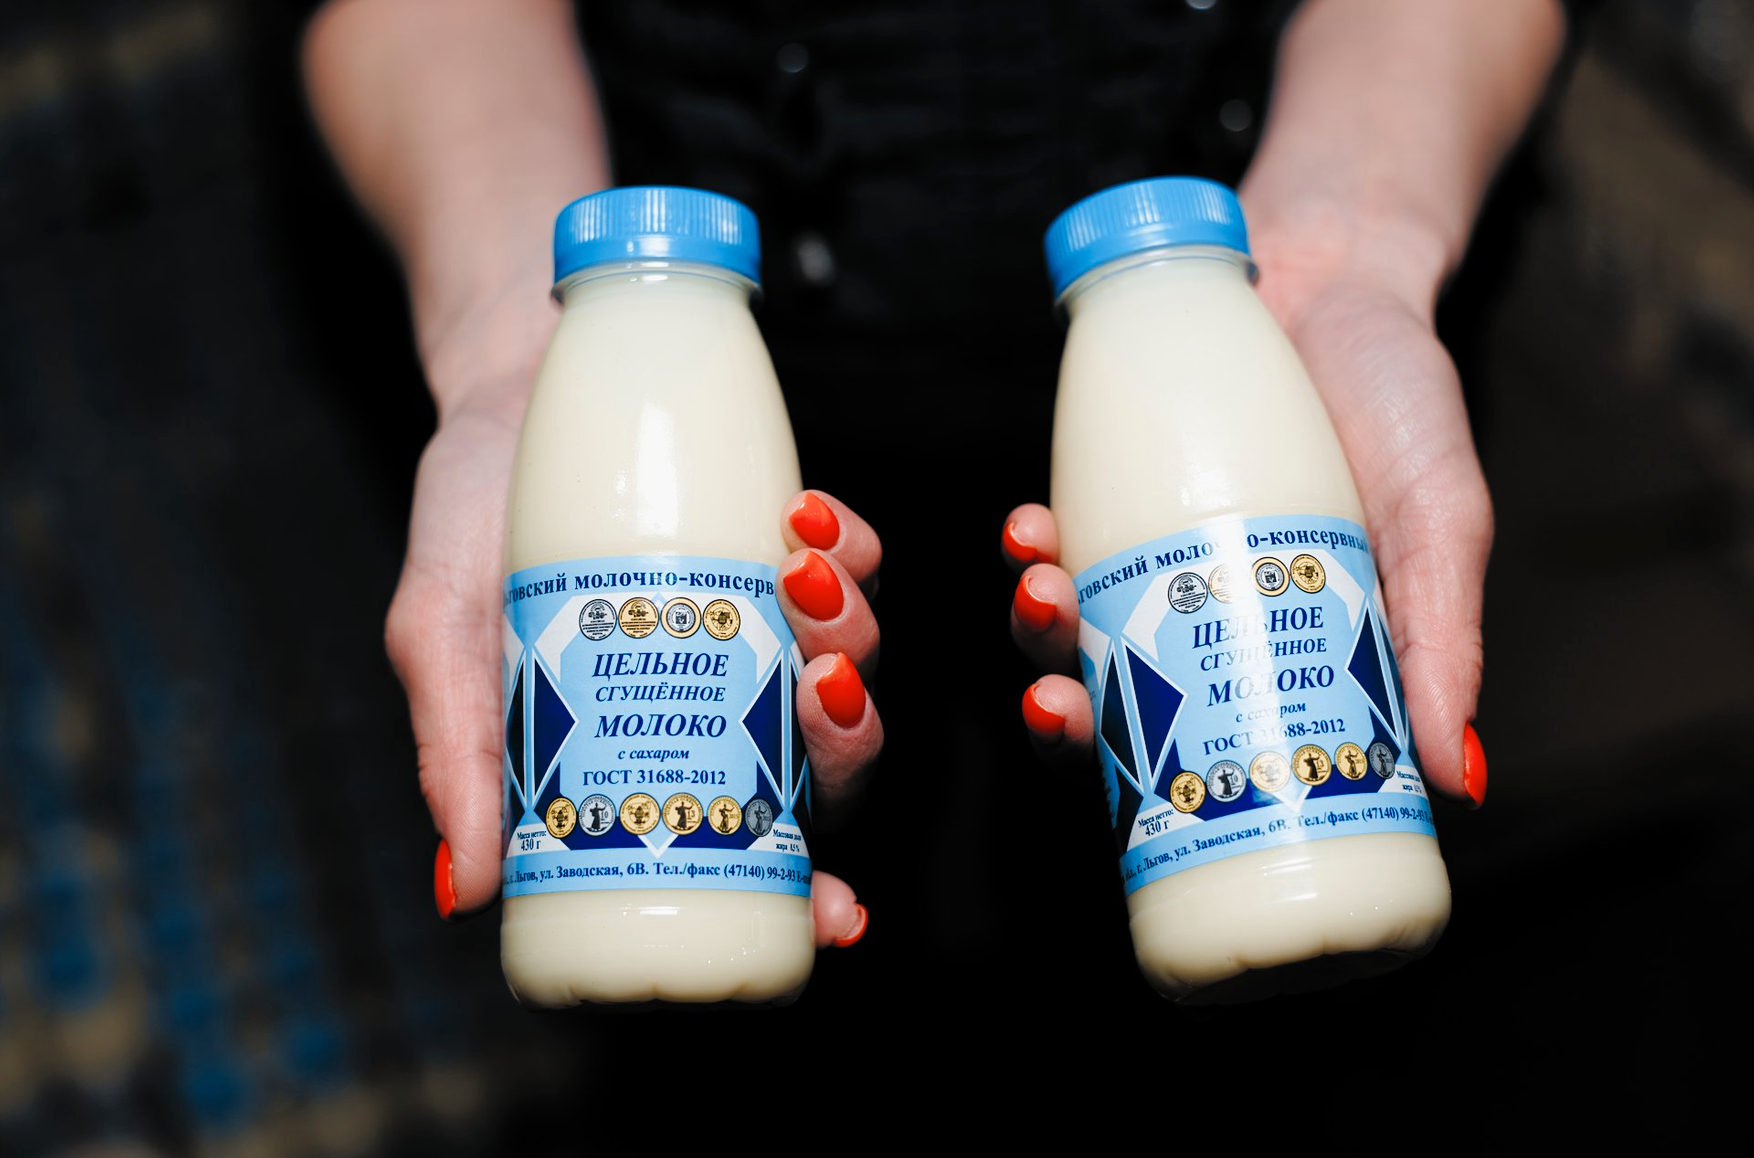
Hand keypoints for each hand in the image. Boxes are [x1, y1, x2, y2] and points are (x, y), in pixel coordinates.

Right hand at [386, 329, 881, 942]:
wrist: (504, 395)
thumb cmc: (467, 528)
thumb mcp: (442, 638)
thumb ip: (459, 751)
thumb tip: (466, 892)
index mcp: (650, 749)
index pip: (746, 846)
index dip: (803, 891)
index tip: (835, 912)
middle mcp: (722, 698)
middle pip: (827, 762)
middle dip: (845, 740)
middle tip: (814, 689)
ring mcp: (766, 622)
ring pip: (855, 661)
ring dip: (853, 635)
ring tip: (802, 582)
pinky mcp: (791, 540)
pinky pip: (857, 561)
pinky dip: (850, 550)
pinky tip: (806, 523)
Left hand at [1001, 225, 1491, 806]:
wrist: (1337, 271)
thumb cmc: (1400, 404)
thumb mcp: (1440, 520)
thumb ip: (1443, 636)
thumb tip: (1457, 781)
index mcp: (1277, 650)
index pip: (1208, 749)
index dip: (1160, 787)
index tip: (1144, 794)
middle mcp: (1199, 615)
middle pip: (1117, 700)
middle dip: (1070, 718)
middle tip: (1061, 705)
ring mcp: (1144, 551)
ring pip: (1069, 623)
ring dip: (1037, 630)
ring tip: (1046, 596)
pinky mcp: (1102, 486)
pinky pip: (1051, 534)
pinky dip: (1030, 543)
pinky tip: (1030, 530)